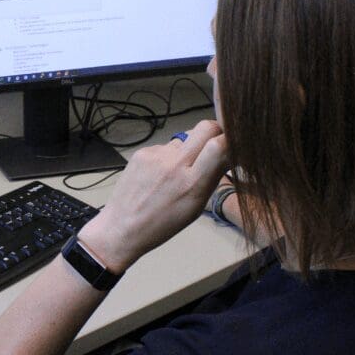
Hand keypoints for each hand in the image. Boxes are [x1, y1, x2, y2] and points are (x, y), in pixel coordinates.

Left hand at [78, 120, 228, 269]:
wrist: (122, 227)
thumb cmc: (162, 223)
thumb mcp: (196, 207)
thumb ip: (212, 177)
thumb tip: (227, 152)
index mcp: (193, 184)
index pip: (220, 145)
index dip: (231, 139)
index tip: (233, 144)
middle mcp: (175, 165)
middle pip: (205, 127)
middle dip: (215, 131)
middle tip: (213, 144)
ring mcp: (156, 156)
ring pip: (184, 140)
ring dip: (187, 150)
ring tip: (175, 173)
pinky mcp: (142, 152)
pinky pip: (165, 147)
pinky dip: (167, 157)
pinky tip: (158, 175)